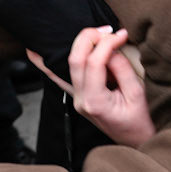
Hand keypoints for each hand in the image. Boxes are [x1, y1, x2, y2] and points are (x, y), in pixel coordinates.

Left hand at [28, 25, 154, 144]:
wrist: (133, 141)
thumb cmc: (137, 120)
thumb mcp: (136, 93)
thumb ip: (122, 68)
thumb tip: (111, 47)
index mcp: (96, 101)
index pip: (94, 63)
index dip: (107, 43)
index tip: (121, 34)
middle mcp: (80, 100)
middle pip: (75, 59)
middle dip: (89, 37)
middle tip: (107, 30)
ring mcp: (75, 98)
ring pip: (66, 63)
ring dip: (79, 43)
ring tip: (96, 33)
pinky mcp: (76, 96)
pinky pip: (57, 77)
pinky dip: (44, 63)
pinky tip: (32, 51)